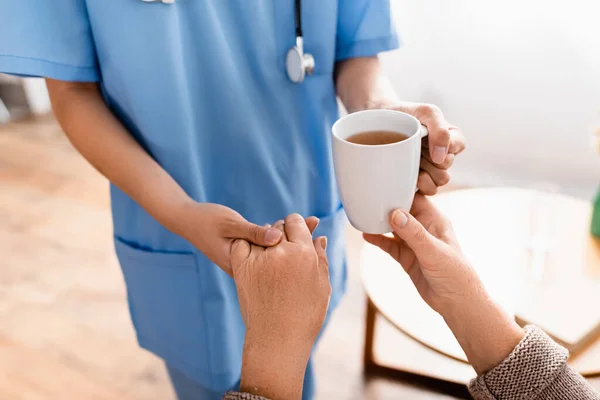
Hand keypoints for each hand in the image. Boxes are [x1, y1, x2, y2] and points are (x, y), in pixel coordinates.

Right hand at [174, 201, 319, 275]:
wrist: (189, 221)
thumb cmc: (208, 222)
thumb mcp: (231, 225)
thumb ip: (253, 232)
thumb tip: (278, 237)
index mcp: (243, 267)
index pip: (276, 263)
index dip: (296, 247)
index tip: (311, 224)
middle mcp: (249, 269)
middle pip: (281, 259)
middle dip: (300, 242)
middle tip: (316, 221)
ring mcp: (250, 263)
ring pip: (278, 253)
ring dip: (294, 238)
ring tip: (314, 221)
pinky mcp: (250, 254)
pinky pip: (272, 248)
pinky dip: (283, 237)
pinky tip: (298, 227)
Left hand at [231, 214, 329, 399]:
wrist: (277, 339)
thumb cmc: (305, 316)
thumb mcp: (322, 286)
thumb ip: (321, 258)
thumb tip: (319, 237)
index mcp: (304, 253)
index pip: (297, 222)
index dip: (298, 225)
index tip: (297, 234)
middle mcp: (281, 251)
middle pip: (279, 226)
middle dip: (283, 231)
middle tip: (285, 246)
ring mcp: (259, 259)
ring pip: (261, 235)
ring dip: (266, 238)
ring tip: (271, 255)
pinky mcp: (241, 267)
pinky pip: (242, 244)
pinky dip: (246, 244)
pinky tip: (254, 254)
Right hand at [364, 194, 478, 313]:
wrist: (457, 303)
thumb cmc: (455, 273)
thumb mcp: (433, 251)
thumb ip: (414, 233)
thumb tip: (394, 214)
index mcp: (434, 220)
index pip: (415, 198)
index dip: (400, 190)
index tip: (382, 185)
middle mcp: (423, 228)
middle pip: (401, 210)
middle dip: (385, 205)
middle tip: (367, 199)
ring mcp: (414, 243)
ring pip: (392, 228)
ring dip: (379, 223)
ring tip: (362, 216)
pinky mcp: (406, 257)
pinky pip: (389, 245)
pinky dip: (378, 240)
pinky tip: (366, 235)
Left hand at [392, 103, 465, 194]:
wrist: (379, 121)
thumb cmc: (405, 114)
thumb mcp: (426, 112)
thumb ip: (440, 130)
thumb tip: (440, 158)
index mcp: (450, 137)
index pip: (458, 145)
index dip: (444, 144)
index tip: (425, 137)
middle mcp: (444, 155)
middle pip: (448, 165)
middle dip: (429, 158)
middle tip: (414, 148)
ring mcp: (432, 170)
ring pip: (440, 180)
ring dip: (425, 171)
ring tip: (410, 161)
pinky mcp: (420, 183)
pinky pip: (429, 192)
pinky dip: (419, 185)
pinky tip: (408, 175)